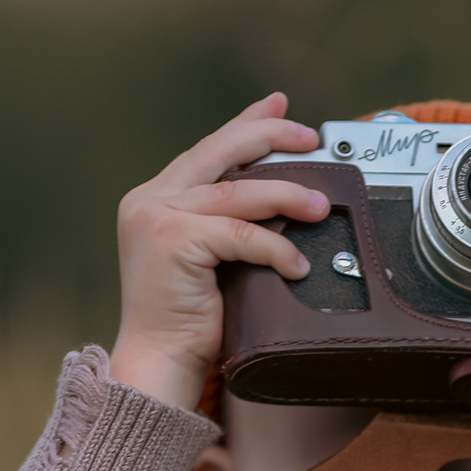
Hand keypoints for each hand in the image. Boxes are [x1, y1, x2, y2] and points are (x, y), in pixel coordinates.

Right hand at [104, 94, 326, 412]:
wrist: (157, 363)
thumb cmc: (186, 324)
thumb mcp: (210, 261)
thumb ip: (229, 225)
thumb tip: (280, 200)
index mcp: (154, 200)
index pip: (207, 151)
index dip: (246, 125)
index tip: (278, 107)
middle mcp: (150, 200)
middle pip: (219, 151)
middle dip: (269, 137)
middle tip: (309, 137)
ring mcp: (157, 217)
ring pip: (236, 193)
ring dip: (286, 196)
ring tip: (320, 206)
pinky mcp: (172, 241)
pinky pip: (240, 234)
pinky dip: (274, 247)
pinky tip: (296, 264)